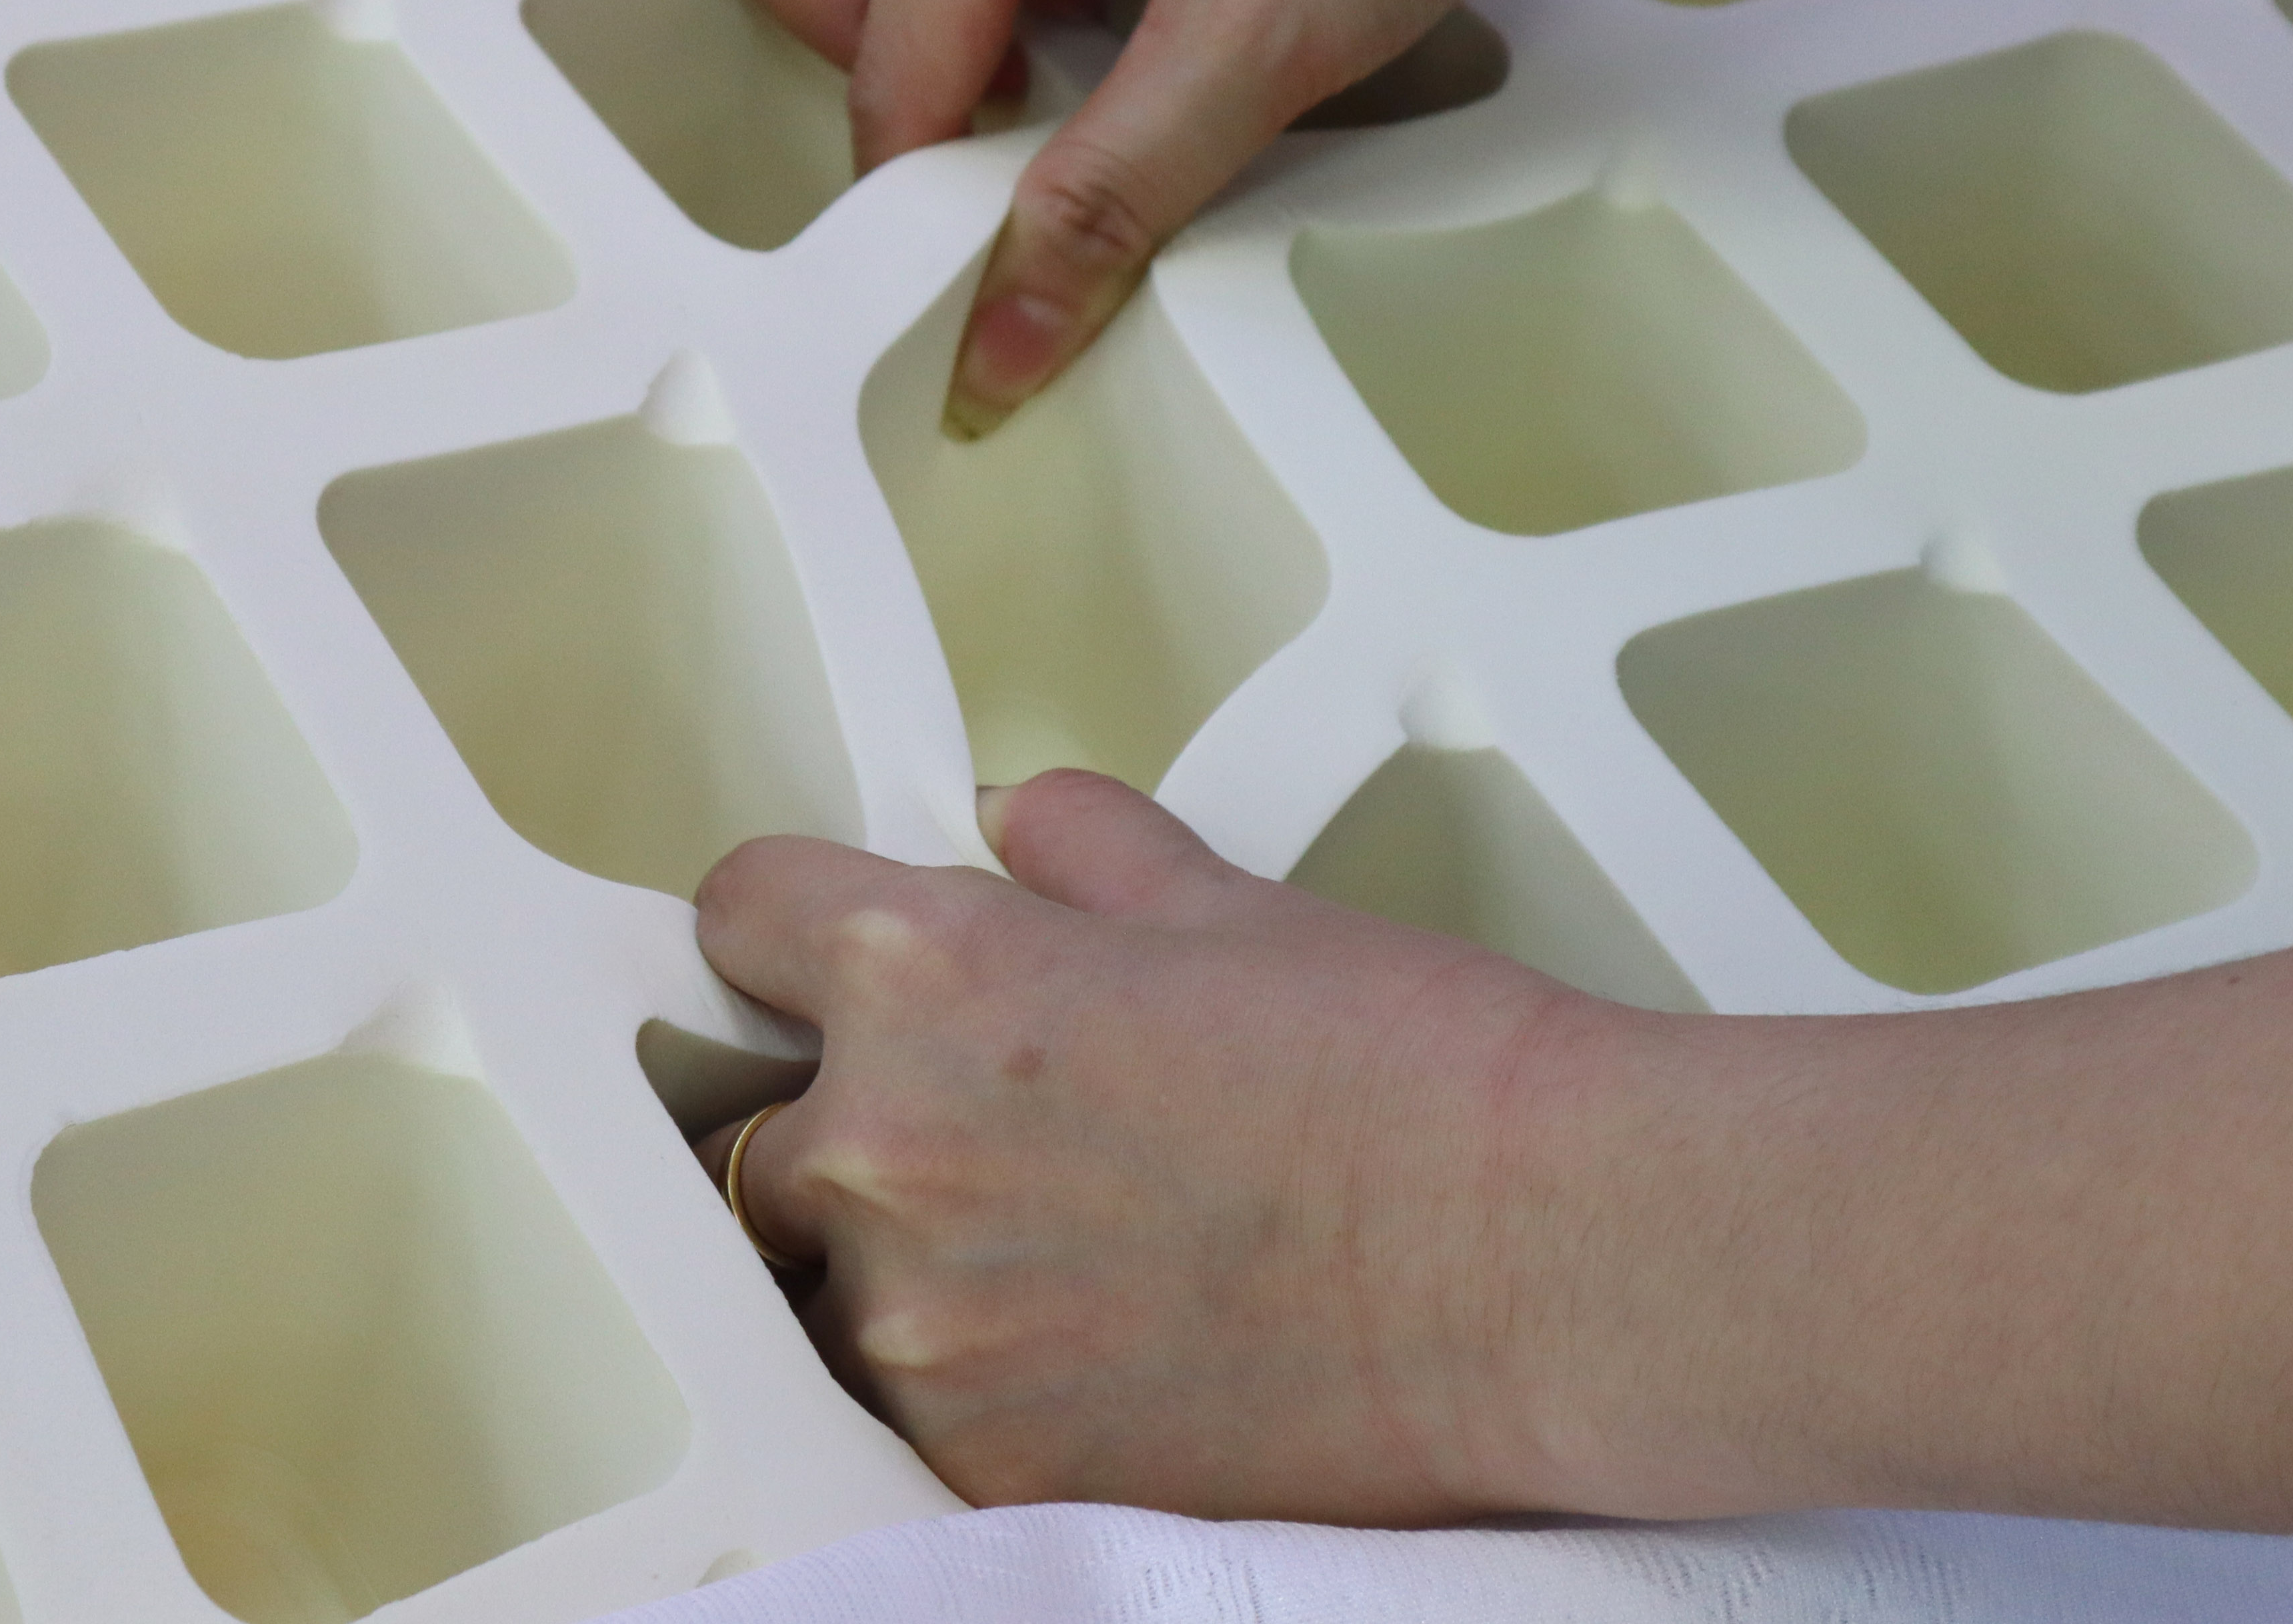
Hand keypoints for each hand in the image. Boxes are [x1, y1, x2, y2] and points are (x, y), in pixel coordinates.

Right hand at [685, 0, 1596, 435]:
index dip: (932, 191)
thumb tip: (1002, 338)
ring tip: (1050, 71)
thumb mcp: (1259, 41)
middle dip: (847, 50)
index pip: (883, 60)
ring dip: (916, 1)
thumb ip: (1113, 198)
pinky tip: (1113, 8)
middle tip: (981, 127)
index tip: (1000, 272)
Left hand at [691, 770, 1634, 1518]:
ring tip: (1055, 1252)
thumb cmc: (1419, 1087)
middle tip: (976, 1130)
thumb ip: (1082, 854)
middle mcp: (890, 1150)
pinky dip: (971, 1382)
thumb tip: (1020, 829)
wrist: (1549, 1264)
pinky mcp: (985, 1462)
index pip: (743, 916)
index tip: (819, 959)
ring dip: (895, 1267)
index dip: (792, 928)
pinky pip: (906, 1415)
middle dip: (841, 1117)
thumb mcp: (1233, 907)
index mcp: (927, 975)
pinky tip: (1093, 1344)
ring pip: (819, 1290)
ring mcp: (925, 1327)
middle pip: (750, 1129)